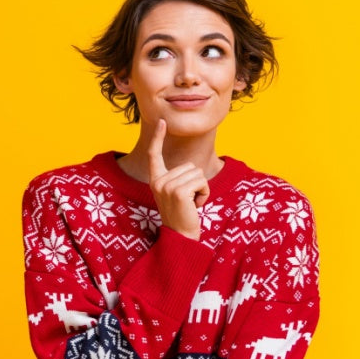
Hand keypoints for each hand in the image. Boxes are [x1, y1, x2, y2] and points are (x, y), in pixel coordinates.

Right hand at [148, 120, 209, 240]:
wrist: (181, 236)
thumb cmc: (182, 215)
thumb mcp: (176, 194)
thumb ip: (178, 179)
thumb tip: (191, 169)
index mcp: (156, 180)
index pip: (155, 154)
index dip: (158, 138)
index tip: (162, 122)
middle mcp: (158, 181)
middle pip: (189, 166)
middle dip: (196, 182)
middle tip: (188, 201)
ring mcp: (167, 186)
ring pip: (197, 173)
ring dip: (201, 189)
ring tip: (191, 203)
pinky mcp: (178, 191)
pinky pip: (201, 181)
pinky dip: (204, 193)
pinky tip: (195, 205)